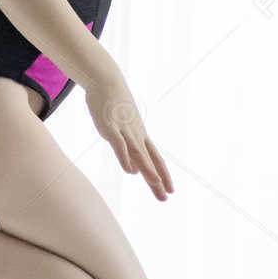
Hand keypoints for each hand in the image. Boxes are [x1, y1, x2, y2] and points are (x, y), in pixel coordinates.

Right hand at [84, 70, 173, 200]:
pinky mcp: (110, 127)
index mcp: (140, 136)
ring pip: (138, 153)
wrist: (106, 81)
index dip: (164, 174)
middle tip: (167, 197)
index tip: (171, 190)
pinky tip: (130, 172)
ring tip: (156, 184)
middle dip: (158, 179)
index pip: (156, 158)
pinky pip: (119, 145)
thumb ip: (129, 152)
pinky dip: (125, 159)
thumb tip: (134, 171)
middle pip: (150, 160)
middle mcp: (136, 135)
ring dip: (148, 170)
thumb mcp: (123, 131)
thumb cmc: (114, 106)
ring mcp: (124, 131)